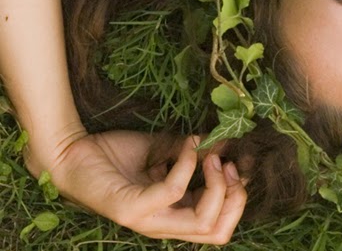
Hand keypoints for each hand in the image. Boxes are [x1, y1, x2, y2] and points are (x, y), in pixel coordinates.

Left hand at [46, 131, 245, 243]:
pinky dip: (187, 165)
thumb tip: (222, 141)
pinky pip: (173, 192)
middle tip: (227, 166)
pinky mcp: (131, 210)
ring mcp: (147, 221)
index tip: (233, 166)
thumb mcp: (163, 153)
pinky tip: (185, 146)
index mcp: (173, 216)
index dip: (236, 200)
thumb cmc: (115, 155)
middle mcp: (162, 225)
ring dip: (215, 184)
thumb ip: (192, 152)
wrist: (71, 152)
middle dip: (234, 198)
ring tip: (209, 156)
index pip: (219, 228)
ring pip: (202, 222)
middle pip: (218, 233)